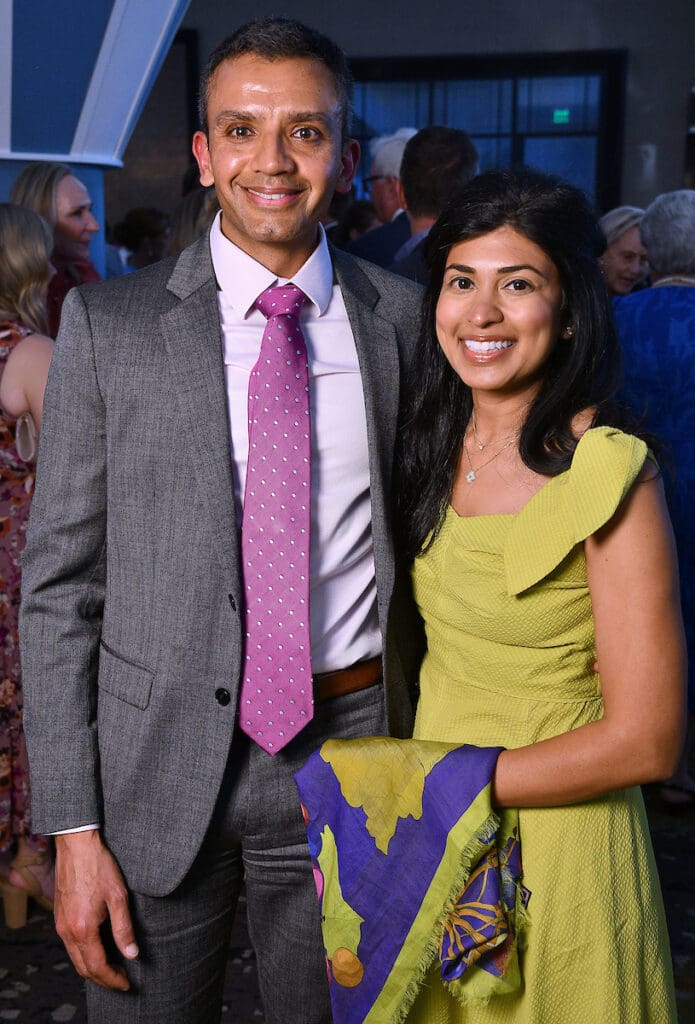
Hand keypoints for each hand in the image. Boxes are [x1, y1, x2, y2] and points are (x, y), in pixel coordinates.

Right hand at [54, 830, 138, 989]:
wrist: (77, 845)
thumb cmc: (99, 866)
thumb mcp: (118, 896)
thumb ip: (124, 928)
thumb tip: (132, 953)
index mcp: (83, 929)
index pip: (98, 966)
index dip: (113, 979)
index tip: (127, 983)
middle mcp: (67, 931)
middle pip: (83, 968)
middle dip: (103, 978)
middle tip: (121, 979)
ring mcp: (61, 925)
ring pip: (75, 958)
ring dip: (92, 967)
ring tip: (113, 966)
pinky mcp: (60, 916)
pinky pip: (70, 945)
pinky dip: (84, 954)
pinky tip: (98, 948)